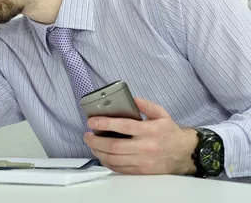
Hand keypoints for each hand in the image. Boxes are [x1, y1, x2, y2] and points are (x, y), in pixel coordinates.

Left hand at [83, 97, 197, 174]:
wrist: (184, 154)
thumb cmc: (169, 133)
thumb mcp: (162, 114)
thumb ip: (146, 105)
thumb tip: (131, 99)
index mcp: (150, 131)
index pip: (123, 126)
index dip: (105, 124)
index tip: (91, 121)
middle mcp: (145, 147)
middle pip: (114, 146)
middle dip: (95, 140)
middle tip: (87, 135)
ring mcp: (143, 161)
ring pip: (114, 159)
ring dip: (98, 152)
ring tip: (91, 144)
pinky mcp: (141, 171)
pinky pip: (120, 169)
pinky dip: (107, 162)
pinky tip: (101, 155)